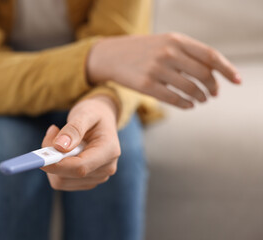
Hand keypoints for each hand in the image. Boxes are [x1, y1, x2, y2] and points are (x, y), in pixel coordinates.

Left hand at [40, 95, 120, 190]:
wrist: (102, 118)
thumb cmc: (94, 113)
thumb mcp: (85, 113)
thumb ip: (74, 129)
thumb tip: (60, 147)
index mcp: (109, 151)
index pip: (80, 167)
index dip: (57, 164)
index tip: (38, 158)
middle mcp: (106, 168)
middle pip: (68, 176)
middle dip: (53, 158)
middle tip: (52, 133)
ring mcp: (97, 177)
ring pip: (61, 181)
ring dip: (53, 162)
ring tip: (59, 139)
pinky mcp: (86, 181)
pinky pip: (61, 181)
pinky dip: (55, 166)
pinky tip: (62, 150)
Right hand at [87, 33, 240, 108]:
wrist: (111, 55)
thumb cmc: (142, 50)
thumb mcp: (165, 42)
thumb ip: (188, 53)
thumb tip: (213, 72)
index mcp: (176, 40)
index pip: (210, 56)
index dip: (227, 70)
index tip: (237, 80)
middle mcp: (167, 53)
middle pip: (203, 74)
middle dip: (213, 87)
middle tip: (214, 94)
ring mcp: (156, 69)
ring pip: (190, 88)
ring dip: (201, 97)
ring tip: (202, 100)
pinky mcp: (145, 85)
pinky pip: (173, 99)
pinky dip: (186, 104)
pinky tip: (189, 105)